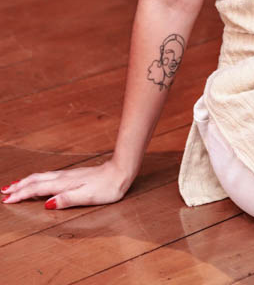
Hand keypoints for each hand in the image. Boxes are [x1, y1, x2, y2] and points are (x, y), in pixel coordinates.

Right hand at [1, 159, 133, 209]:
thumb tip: (47, 204)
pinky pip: (49, 176)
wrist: (121, 171)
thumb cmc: (107, 187)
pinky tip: (39, 181)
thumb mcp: (87, 196)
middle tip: (4, 191)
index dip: (22, 194)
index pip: (38, 189)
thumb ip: (66, 199)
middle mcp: (64, 177)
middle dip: (19, 186)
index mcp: (64, 184)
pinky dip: (38, 179)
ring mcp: (68, 174)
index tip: (7, 199)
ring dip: (27, 181)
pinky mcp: (74, 174)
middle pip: (36, 180)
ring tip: (15, 185)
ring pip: (42, 176)